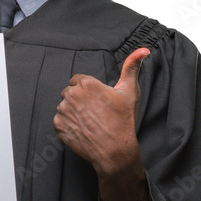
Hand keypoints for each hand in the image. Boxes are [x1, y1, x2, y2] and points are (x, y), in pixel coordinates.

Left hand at [53, 48, 149, 176]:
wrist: (114, 150)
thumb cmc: (123, 120)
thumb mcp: (129, 91)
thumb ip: (132, 67)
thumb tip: (143, 50)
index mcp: (86, 84)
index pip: (78, 80)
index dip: (88, 90)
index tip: (97, 100)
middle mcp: (71, 95)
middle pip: (70, 92)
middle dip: (79, 100)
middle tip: (94, 112)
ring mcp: (63, 112)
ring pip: (64, 107)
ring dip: (73, 112)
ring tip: (89, 122)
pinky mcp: (58, 126)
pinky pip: (59, 121)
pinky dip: (68, 125)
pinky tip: (82, 130)